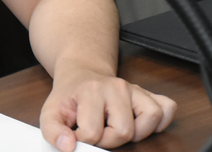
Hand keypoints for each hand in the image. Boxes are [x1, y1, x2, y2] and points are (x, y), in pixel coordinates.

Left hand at [40, 68, 176, 150]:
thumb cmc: (69, 96)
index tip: (79, 133)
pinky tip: (139, 124)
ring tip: (115, 127)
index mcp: (91, 90)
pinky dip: (158, 123)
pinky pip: (166, 110)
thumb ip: (52, 131)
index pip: (93, 132)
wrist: (81, 74)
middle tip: (97, 131)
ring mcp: (135, 89)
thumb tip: (68, 146)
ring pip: (149, 122)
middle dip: (109, 140)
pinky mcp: (150, 94)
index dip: (84, 141)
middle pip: (123, 131)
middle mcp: (116, 86)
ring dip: (134, 134)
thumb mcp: (51, 112)